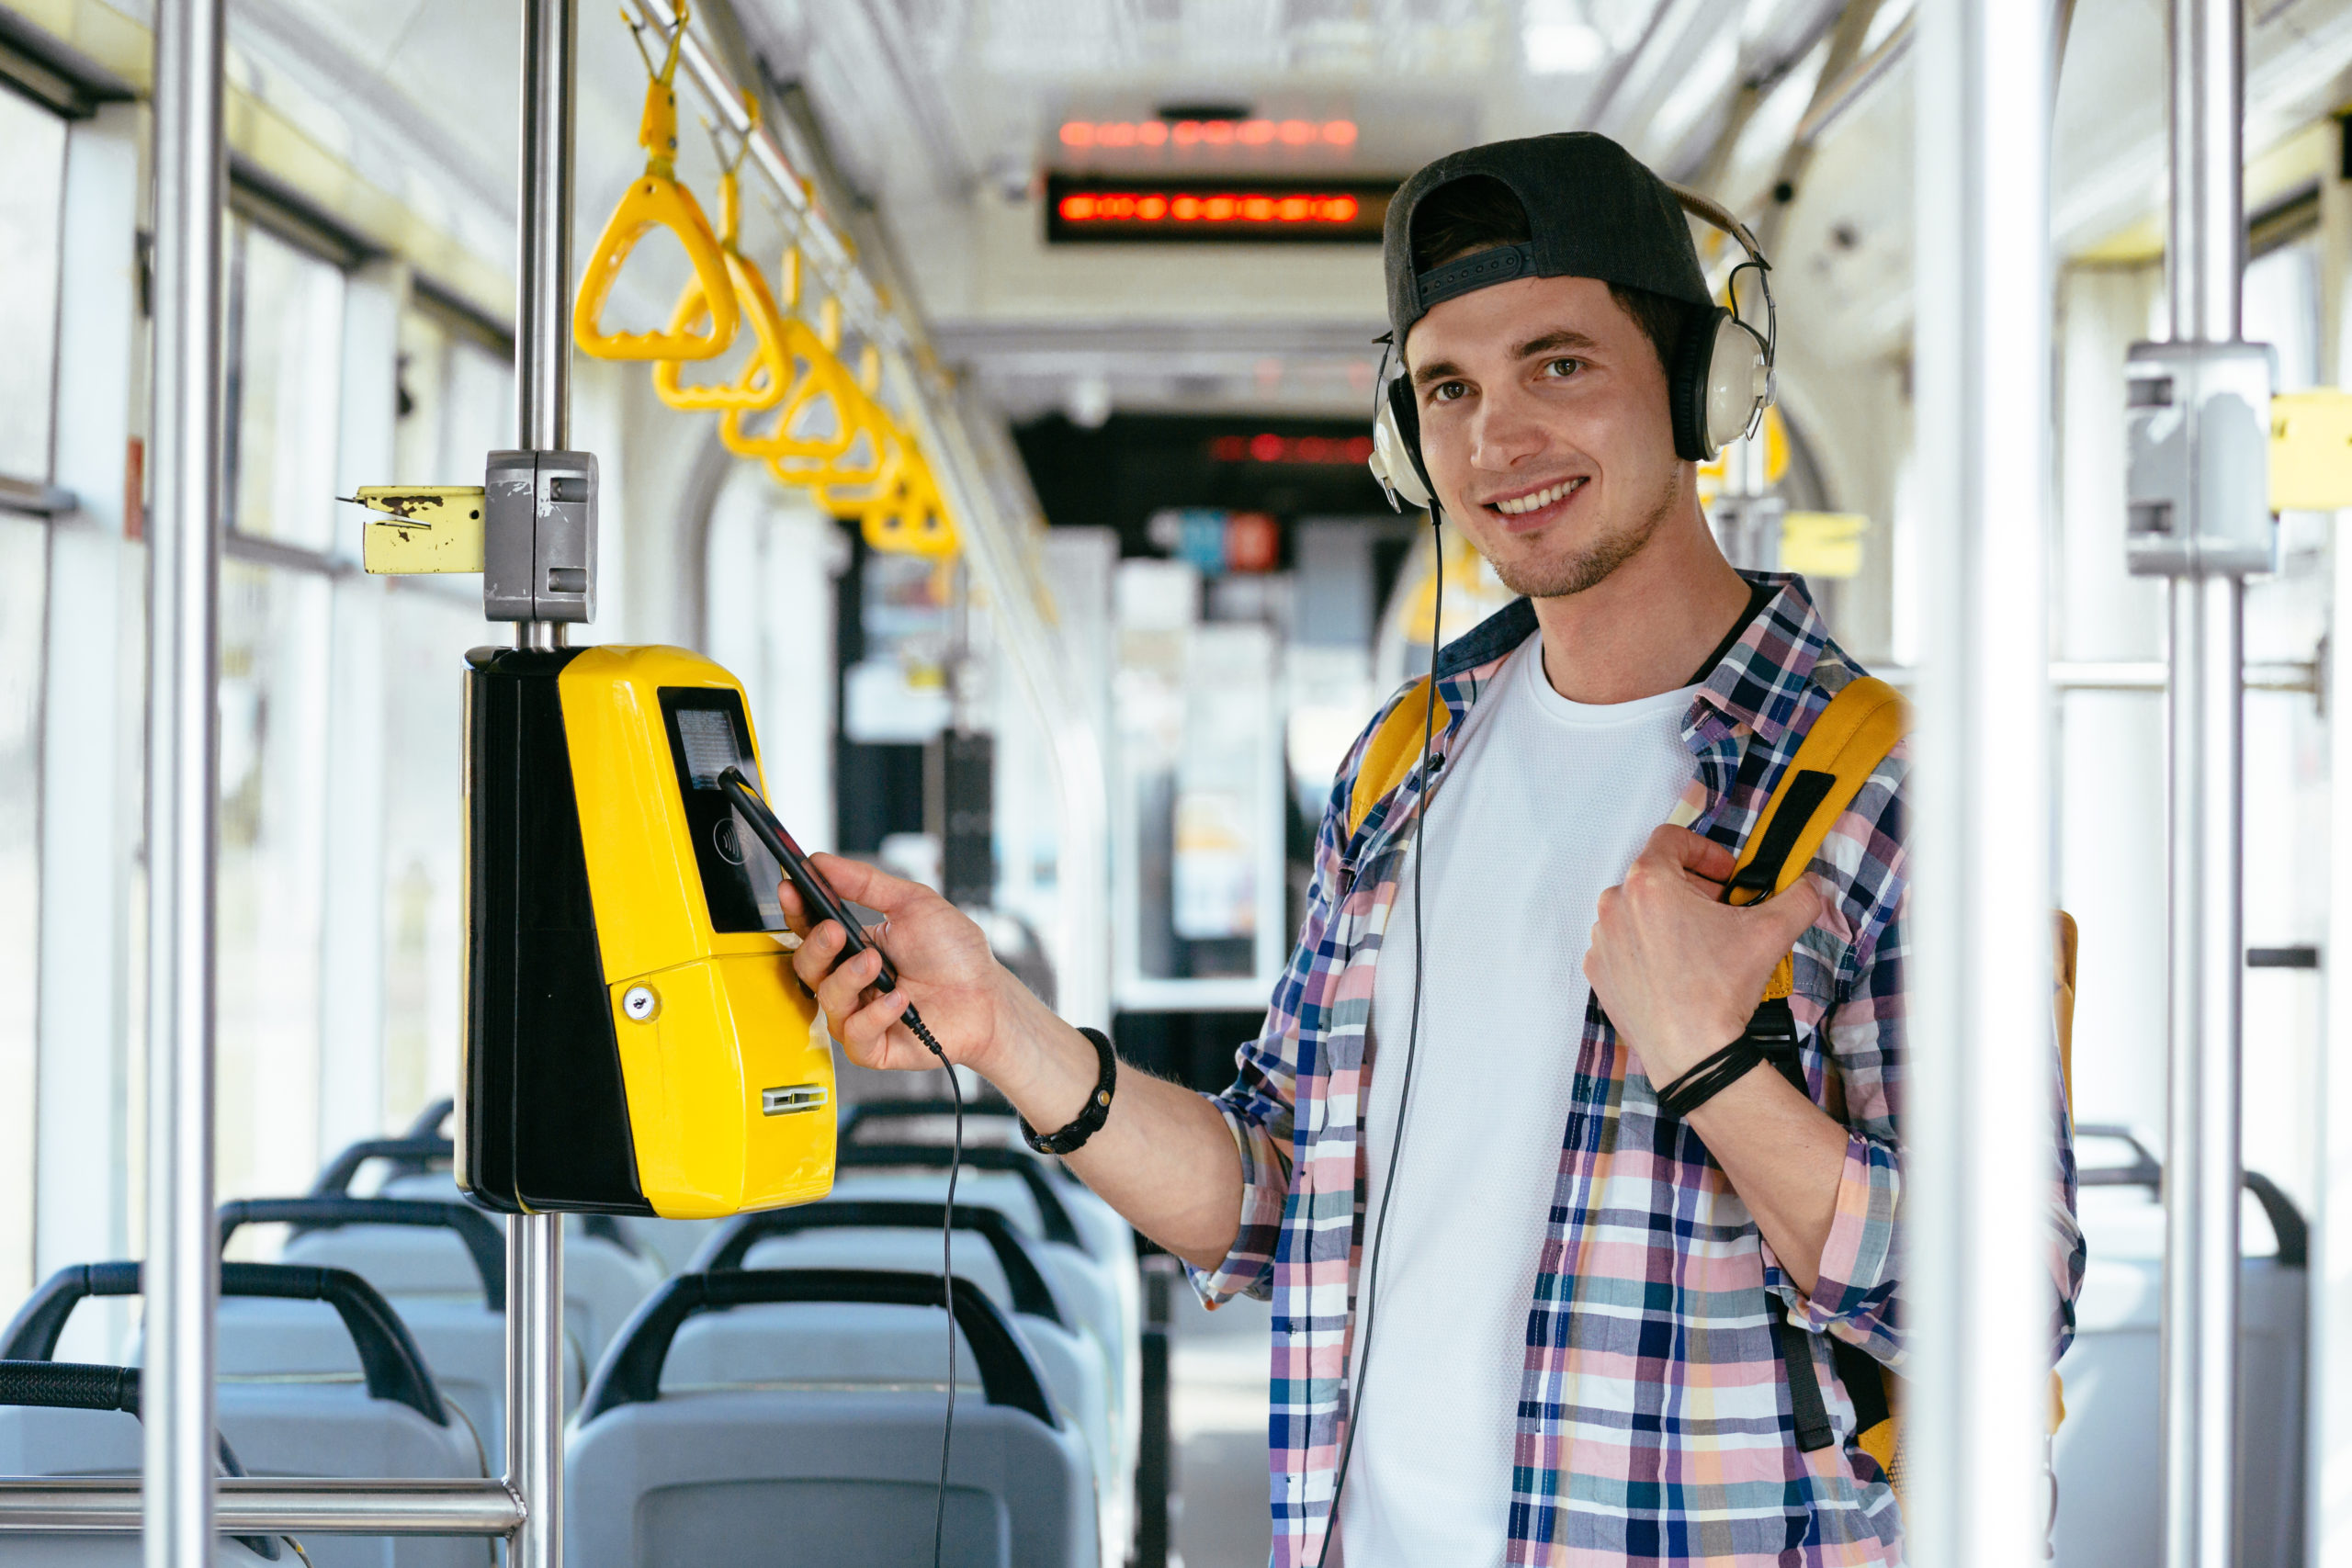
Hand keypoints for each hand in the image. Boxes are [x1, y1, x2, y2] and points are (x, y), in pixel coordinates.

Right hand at [781, 854, 1012, 1075]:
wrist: (989, 997)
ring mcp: (861, 1014)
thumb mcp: (913, 903)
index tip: (791, 888)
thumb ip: (865, 883)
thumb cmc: (955, 955)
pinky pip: (855, 1035)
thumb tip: (823, 861)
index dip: (796, 910)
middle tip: (834, 931)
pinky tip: (901, 998)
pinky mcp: (875, 1047)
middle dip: (816, 946)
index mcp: (855, 946)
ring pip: (827, 1001)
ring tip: (877, 963)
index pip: (811, 929)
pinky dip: (875, 1014)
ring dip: (849, 978)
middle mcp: (852, 982)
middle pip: (807, 967)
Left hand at [1583, 825, 1824, 1088]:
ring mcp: (1603, 940)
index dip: (1706, 851)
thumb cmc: (1721, 989)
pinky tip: (1677, 971)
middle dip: (1693, 888)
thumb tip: (1810, 885)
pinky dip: (1649, 949)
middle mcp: (1615, 905)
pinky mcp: (1598, 972)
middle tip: (1723, 912)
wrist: (1692, 1053)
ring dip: (1669, 918)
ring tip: (1701, 945)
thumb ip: (1798, 896)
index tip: (1727, 875)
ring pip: (1639, 911)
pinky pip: (1625, 946)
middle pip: (1656, 877)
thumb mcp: (1772, 932)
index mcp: (1648, 881)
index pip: (1672, 839)